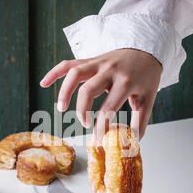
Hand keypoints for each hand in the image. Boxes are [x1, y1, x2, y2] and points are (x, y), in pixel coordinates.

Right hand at [40, 49, 161, 139]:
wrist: (146, 49)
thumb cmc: (146, 76)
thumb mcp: (148, 99)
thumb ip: (140, 121)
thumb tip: (132, 143)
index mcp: (125, 82)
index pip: (108, 107)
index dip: (101, 125)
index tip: (98, 137)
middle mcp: (109, 70)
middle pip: (88, 90)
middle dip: (82, 111)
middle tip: (85, 124)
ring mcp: (98, 63)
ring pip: (75, 73)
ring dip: (64, 91)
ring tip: (61, 109)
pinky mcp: (90, 60)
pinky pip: (69, 63)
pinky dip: (55, 72)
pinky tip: (44, 83)